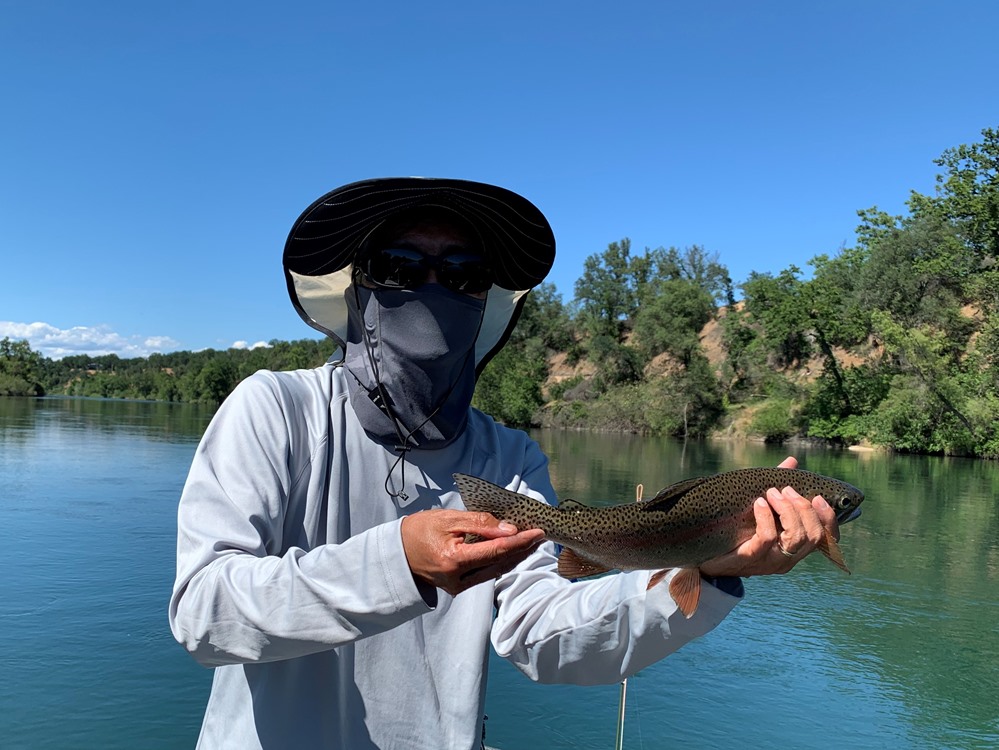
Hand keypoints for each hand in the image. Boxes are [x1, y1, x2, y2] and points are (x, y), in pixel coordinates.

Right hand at [401, 510, 545, 595]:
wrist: (396, 553)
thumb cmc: (419, 531)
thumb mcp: (448, 519)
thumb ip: (479, 523)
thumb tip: (509, 529)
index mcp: (454, 560)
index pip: (496, 550)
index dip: (520, 541)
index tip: (538, 532)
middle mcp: (457, 579)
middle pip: (500, 563)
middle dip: (523, 549)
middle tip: (541, 536)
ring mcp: (457, 587)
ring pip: (495, 571)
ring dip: (515, 557)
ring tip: (532, 543)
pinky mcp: (457, 588)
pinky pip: (485, 575)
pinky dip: (500, 562)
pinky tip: (512, 552)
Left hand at [699, 456, 839, 577]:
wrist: (704, 554)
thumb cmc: (735, 531)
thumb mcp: (761, 510)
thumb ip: (779, 488)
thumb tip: (792, 461)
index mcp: (794, 548)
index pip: (826, 539)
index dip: (829, 518)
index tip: (818, 497)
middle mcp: (787, 558)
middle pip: (814, 535)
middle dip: (804, 507)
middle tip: (785, 490)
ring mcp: (770, 561)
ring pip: (796, 537)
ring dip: (787, 509)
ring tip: (771, 493)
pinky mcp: (750, 559)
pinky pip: (767, 538)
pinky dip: (766, 516)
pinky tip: (758, 503)